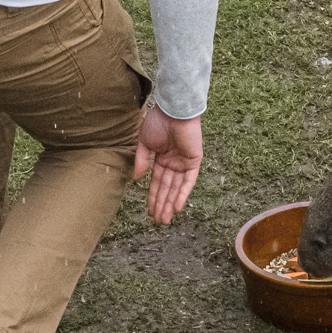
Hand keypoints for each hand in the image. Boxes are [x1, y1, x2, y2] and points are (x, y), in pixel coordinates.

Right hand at [133, 104, 202, 225]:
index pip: (157, 182)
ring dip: (171, 203)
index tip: (149, 211)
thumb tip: (137, 179)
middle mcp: (173, 163)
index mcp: (161, 158)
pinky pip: (189, 181)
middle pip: (167, 188)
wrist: (172, 110)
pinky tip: (177, 206)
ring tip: (165, 219)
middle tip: (159, 222)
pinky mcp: (194, 161)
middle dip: (162, 204)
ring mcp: (184, 163)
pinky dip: (183, 193)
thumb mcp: (144, 142)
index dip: (153, 196)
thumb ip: (142, 161)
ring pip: (177, 188)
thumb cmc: (157, 122)